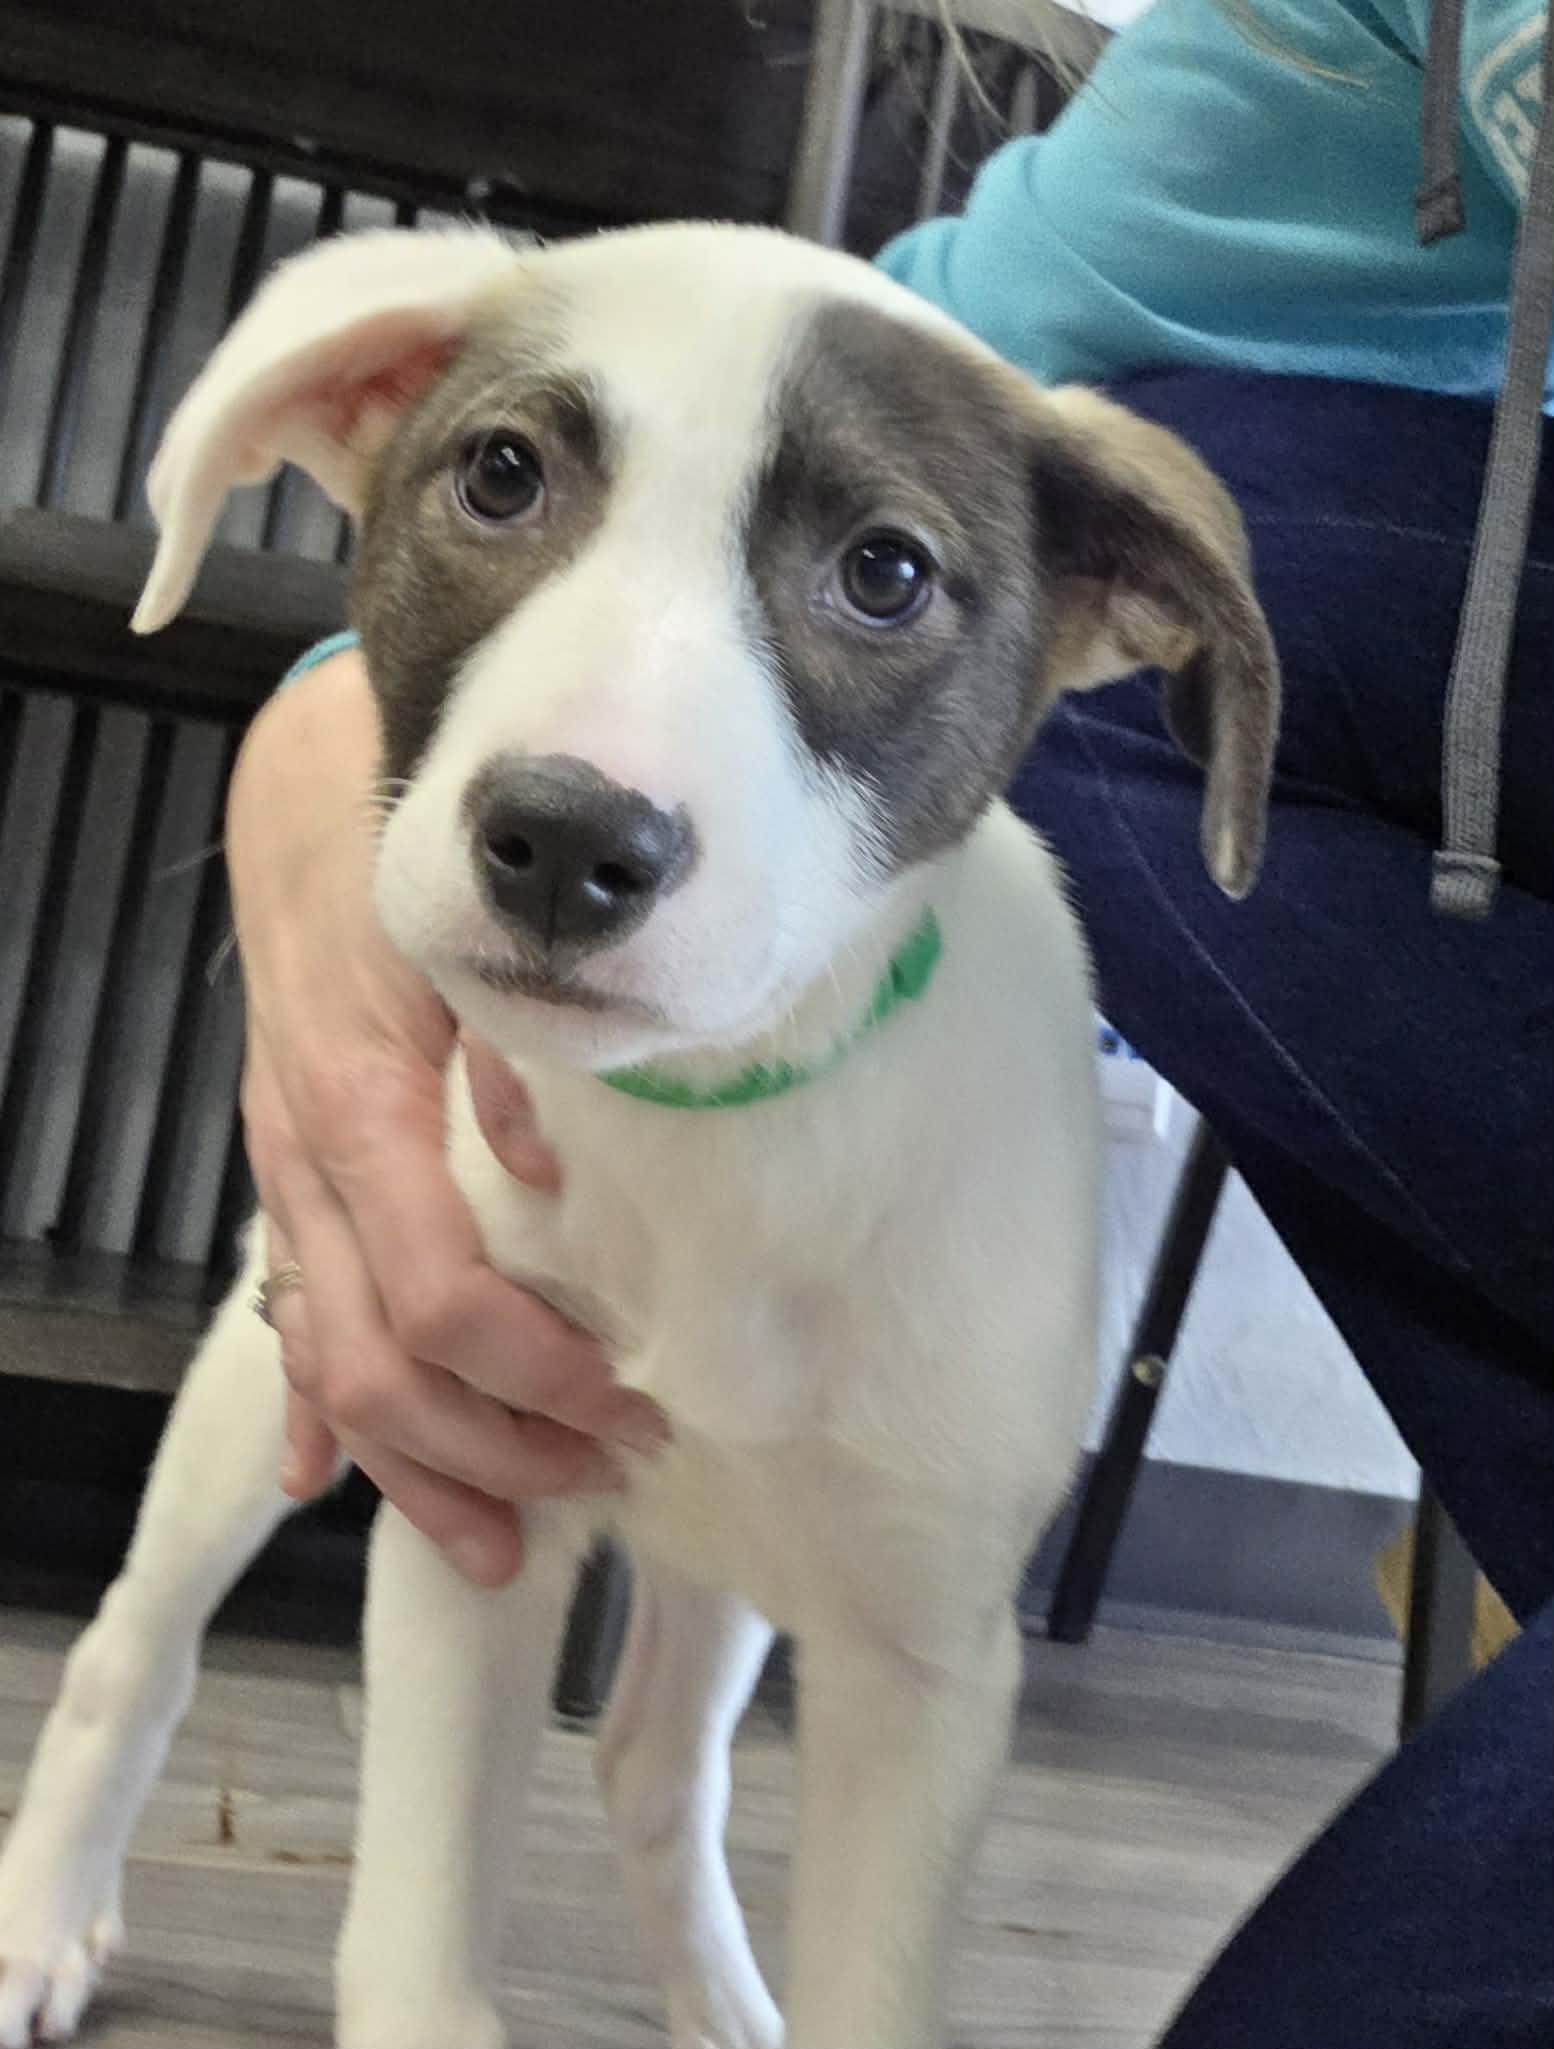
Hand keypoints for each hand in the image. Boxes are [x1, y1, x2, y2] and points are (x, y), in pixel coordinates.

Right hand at [228, 649, 667, 1584]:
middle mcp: (309, 1163)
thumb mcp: (474, 935)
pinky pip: (288, 1308)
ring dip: (414, 1464)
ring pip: (327, 1363)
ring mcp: (285, 1174)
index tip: (628, 1408)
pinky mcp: (285, 1167)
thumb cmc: (407, 853)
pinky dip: (309, 1405)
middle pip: (378, 1367)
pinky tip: (328, 1477)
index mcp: (363, 1110)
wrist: (307, 793)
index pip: (442, 1302)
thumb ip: (518, 1058)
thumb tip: (556, 1186)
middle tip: (602, 1474)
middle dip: (491, 1447)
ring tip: (498, 1542)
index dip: (533, 1379)